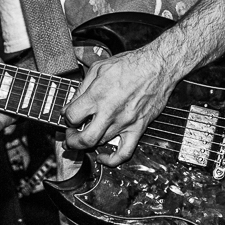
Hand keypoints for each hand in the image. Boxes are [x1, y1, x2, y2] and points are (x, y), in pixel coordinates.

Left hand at [61, 47, 176, 166]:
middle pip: (83, 139)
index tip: (68, 116)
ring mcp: (124, 122)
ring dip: (88, 144)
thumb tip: (71, 103)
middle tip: (70, 136)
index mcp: (97, 95)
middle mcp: (109, 111)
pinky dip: (112, 160)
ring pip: (100, 144)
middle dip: (71, 141)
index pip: (72, 116)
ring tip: (86, 137)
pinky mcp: (138, 128)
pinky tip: (104, 156)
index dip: (66, 118)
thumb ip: (82, 87)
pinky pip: (124, 153)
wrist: (158, 66)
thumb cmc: (131, 64)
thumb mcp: (99, 67)